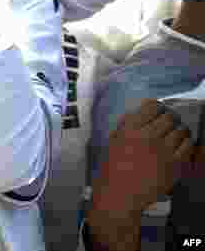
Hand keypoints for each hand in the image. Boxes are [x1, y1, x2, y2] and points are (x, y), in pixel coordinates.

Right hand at [91, 99, 193, 217]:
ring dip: (179, 129)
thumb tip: (138, 114)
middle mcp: (148, 136)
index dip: (156, 106)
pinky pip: (187, 146)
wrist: (121, 193)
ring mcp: (164, 151)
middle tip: (168, 121)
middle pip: (168, 117)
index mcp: (131, 129)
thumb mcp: (113, 141)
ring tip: (177, 132)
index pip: (151, 106)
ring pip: (180, 130)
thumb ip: (126, 125)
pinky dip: (187, 142)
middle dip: (169, 118)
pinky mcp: (175, 164)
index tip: (156, 109)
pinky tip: (183, 143)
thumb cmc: (113, 167)